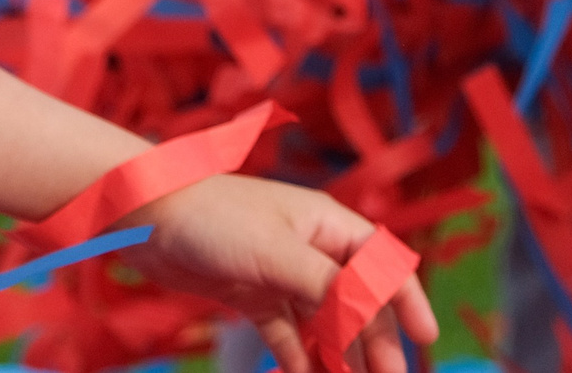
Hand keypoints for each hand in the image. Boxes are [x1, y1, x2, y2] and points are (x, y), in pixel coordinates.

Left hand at [124, 174, 437, 372]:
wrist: (145, 215)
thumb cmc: (214, 217)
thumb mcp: (279, 251)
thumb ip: (328, 286)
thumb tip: (366, 317)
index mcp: (324, 224)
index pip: (380, 263)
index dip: (406, 298)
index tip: (426, 337)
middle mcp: (307, 247)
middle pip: (355, 299)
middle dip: (374, 340)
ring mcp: (278, 272)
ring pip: (322, 321)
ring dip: (339, 354)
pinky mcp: (250, 292)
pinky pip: (286, 332)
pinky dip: (299, 357)